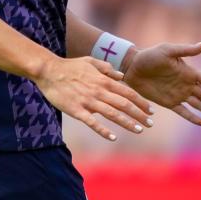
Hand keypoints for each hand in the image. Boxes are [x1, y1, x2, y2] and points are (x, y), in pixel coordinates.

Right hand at [33, 56, 153, 141]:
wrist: (49, 71)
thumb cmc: (70, 66)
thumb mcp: (91, 61)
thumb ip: (107, 68)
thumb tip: (121, 76)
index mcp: (104, 80)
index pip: (128, 93)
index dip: (141, 102)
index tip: (151, 111)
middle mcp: (99, 91)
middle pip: (125, 104)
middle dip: (140, 114)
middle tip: (150, 124)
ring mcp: (88, 101)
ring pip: (113, 114)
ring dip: (128, 123)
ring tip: (139, 130)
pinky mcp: (77, 111)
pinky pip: (93, 123)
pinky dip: (104, 131)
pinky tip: (113, 138)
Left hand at [123, 42, 200, 125]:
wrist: (132, 68)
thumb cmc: (149, 56)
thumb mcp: (167, 50)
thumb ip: (185, 50)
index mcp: (188, 71)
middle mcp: (186, 84)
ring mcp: (179, 94)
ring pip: (199, 105)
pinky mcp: (169, 103)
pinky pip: (183, 111)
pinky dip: (192, 117)